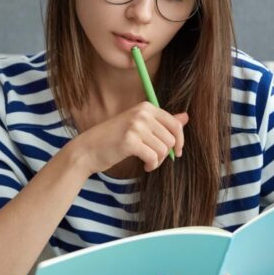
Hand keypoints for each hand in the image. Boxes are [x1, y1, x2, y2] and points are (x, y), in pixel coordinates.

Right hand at [70, 102, 186, 174]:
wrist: (87, 149)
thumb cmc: (113, 139)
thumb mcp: (139, 126)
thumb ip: (162, 122)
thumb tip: (186, 117)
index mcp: (146, 107)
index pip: (175, 124)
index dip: (180, 141)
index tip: (177, 152)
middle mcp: (142, 113)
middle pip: (171, 139)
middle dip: (166, 154)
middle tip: (154, 159)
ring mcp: (135, 126)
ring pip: (163, 150)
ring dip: (158, 161)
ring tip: (147, 162)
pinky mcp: (130, 141)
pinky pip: (153, 157)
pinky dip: (151, 165)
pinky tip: (145, 166)